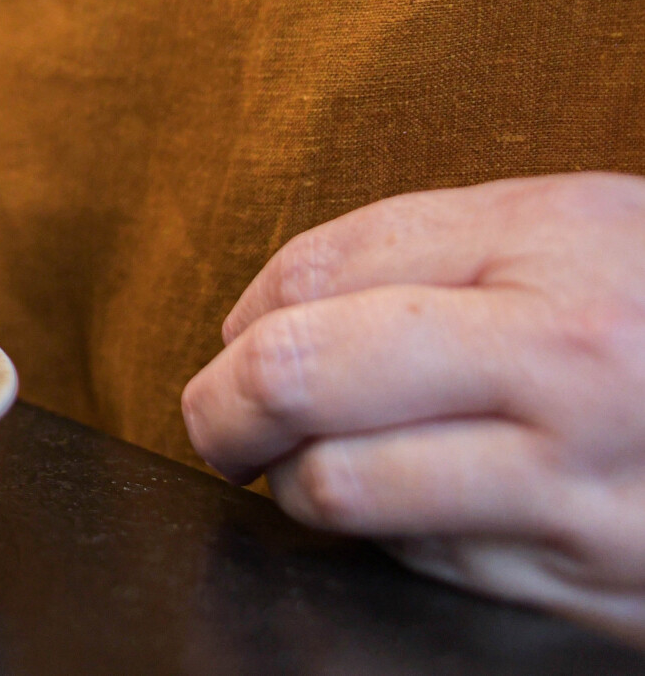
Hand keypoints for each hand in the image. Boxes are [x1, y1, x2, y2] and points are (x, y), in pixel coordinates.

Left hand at [182, 173, 644, 640]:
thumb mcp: (557, 222)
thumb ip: (398, 251)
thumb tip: (248, 321)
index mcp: (548, 259)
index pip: (309, 285)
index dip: (236, 323)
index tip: (229, 346)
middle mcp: (568, 377)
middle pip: (299, 381)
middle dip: (221, 407)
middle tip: (218, 419)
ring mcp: (586, 496)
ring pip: (345, 495)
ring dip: (298, 481)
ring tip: (312, 460)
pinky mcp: (600, 595)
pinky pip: (432, 566)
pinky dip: (397, 538)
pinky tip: (428, 504)